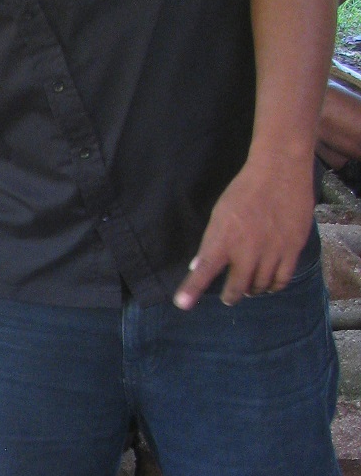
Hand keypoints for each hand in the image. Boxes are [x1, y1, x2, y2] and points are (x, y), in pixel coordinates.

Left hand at [173, 152, 314, 308]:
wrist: (279, 171)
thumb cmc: (244, 191)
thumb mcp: (220, 214)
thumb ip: (211, 243)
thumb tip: (198, 265)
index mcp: (223, 240)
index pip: (203, 271)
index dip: (192, 290)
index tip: (182, 304)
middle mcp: (246, 250)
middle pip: (237, 288)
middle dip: (231, 296)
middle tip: (230, 297)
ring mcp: (271, 251)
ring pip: (260, 286)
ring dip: (252, 290)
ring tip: (249, 288)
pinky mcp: (292, 248)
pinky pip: (282, 279)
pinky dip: (274, 286)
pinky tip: (269, 283)